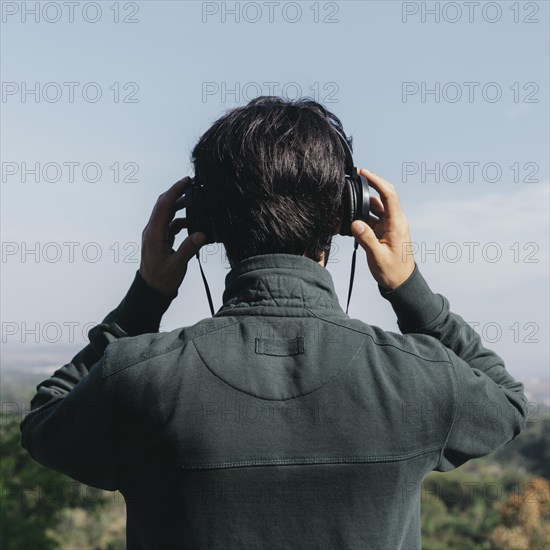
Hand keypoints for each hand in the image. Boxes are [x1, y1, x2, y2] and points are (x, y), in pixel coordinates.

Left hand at [139, 177, 205, 296]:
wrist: (151, 290)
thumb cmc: (161, 279)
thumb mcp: (177, 265)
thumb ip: (188, 248)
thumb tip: (201, 234)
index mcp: (154, 234)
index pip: (164, 206)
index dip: (175, 191)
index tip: (186, 181)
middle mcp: (152, 231)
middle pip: (164, 205)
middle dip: (177, 193)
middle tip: (192, 185)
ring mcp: (155, 234)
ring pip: (167, 213)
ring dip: (180, 205)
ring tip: (195, 202)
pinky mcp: (160, 239)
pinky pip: (170, 223)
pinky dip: (181, 219)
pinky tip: (192, 223)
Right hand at [351, 169, 414, 290]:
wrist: (401, 283)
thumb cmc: (392, 271)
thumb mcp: (377, 257)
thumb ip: (366, 239)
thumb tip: (355, 223)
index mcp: (396, 224)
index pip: (388, 195)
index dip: (377, 181)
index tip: (364, 173)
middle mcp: (395, 221)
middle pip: (383, 196)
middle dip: (370, 185)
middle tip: (355, 178)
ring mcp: (390, 225)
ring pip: (376, 207)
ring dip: (362, 203)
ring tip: (347, 202)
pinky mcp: (384, 231)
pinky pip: (373, 218)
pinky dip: (362, 215)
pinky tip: (350, 218)